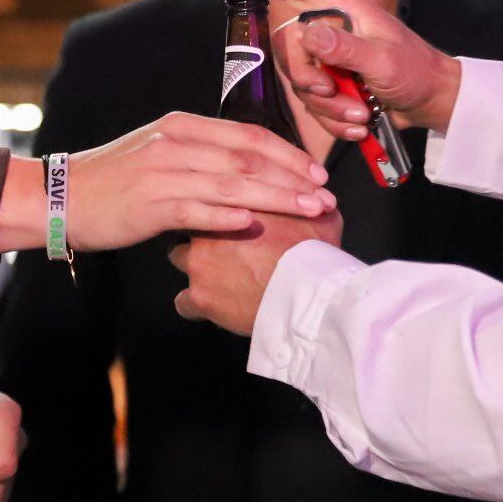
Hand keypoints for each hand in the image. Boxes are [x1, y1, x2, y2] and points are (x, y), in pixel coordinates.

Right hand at [66, 112, 333, 249]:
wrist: (62, 196)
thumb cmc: (116, 180)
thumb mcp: (161, 153)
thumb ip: (202, 155)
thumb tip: (246, 168)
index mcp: (184, 127)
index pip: (248, 136)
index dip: (288, 154)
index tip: (317, 172)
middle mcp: (177, 144)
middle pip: (249, 159)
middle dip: (293, 178)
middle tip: (327, 196)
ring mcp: (163, 173)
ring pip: (233, 184)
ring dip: (277, 197)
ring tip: (309, 211)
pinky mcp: (150, 204)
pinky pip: (197, 210)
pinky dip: (228, 217)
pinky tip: (255, 224)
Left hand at [169, 208, 342, 335]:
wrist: (307, 290)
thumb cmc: (316, 251)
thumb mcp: (323, 217)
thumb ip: (311, 205)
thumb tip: (320, 199)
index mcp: (234, 203)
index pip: (209, 195)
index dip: (219, 207)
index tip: (229, 218)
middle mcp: (208, 228)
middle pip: (187, 223)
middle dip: (200, 233)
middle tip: (220, 245)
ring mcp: (200, 263)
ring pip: (180, 260)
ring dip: (196, 267)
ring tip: (216, 277)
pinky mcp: (200, 296)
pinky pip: (184, 303)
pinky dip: (195, 304)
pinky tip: (211, 306)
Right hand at [214, 0, 462, 134]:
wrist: (435, 102)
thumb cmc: (417, 72)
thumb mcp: (382, 61)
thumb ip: (344, 49)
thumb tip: (306, 34)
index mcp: (343, 9)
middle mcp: (331, 30)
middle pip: (288, 46)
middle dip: (307, 79)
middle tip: (333, 93)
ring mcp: (331, 59)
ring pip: (300, 82)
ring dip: (328, 107)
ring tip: (361, 114)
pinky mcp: (333, 84)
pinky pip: (314, 104)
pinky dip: (335, 120)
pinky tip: (360, 123)